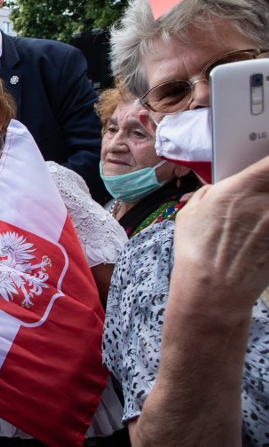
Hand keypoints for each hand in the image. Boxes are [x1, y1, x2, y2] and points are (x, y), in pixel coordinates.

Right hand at [173, 155, 268, 317]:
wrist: (213, 291)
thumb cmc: (197, 251)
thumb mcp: (191, 213)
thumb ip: (210, 193)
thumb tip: (220, 188)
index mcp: (242, 188)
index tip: (266, 161)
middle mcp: (267, 203)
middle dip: (267, 186)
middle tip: (259, 190)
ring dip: (267, 209)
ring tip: (255, 217)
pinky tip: (259, 234)